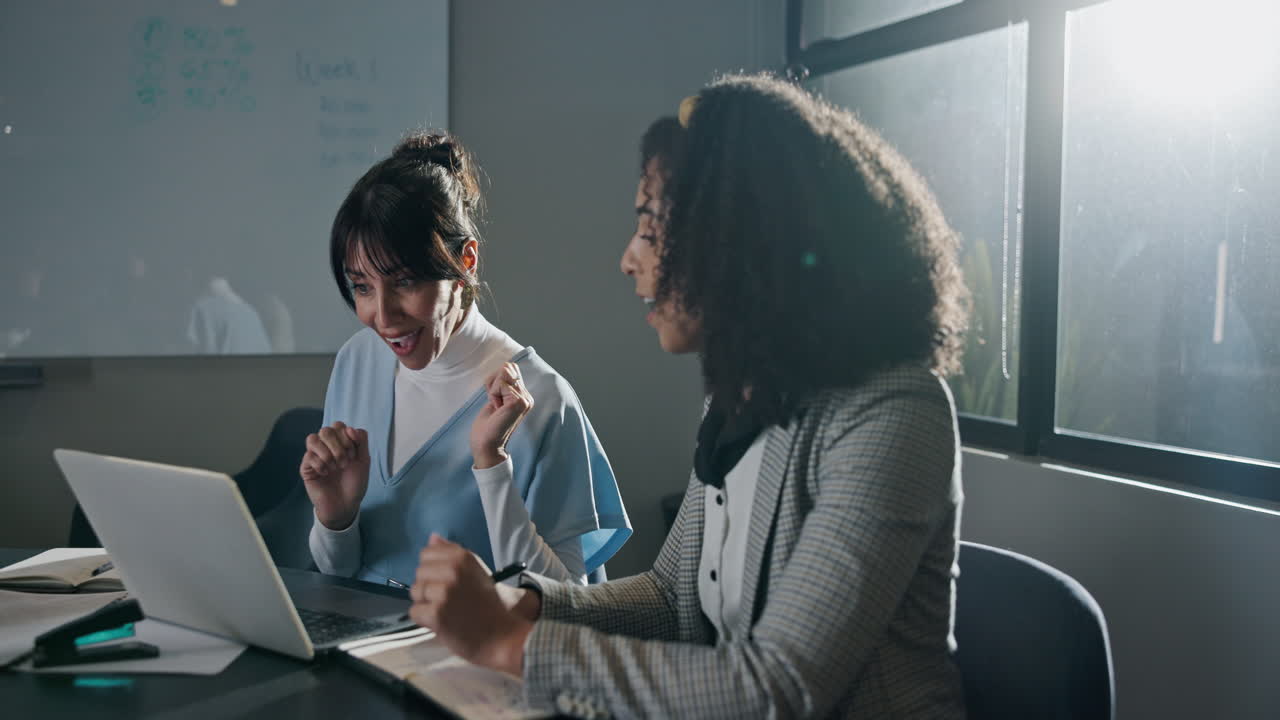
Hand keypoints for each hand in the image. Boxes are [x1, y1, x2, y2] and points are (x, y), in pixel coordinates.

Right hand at [300, 421, 369, 530]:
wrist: (346, 504)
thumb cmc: (355, 483)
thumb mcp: (364, 460)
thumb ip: (361, 441)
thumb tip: (349, 428)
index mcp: (340, 442)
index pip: (338, 426)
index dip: (347, 437)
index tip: (354, 454)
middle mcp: (326, 447)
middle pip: (325, 430)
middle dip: (338, 446)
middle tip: (345, 462)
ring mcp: (315, 456)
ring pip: (312, 438)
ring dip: (327, 453)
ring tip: (335, 467)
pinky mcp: (306, 468)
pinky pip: (308, 456)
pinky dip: (320, 465)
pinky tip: (326, 474)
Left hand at [410, 535, 533, 675]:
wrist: (503, 634)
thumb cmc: (488, 602)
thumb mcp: (474, 570)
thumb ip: (451, 553)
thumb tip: (432, 537)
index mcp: (462, 557)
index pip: (427, 553)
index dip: (433, 568)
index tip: (446, 580)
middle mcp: (452, 570)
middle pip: (419, 573)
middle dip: (429, 586)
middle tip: (448, 599)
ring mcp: (443, 592)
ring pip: (415, 592)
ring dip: (426, 603)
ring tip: (445, 610)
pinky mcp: (436, 614)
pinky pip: (415, 612)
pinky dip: (425, 619)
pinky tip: (442, 622)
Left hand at [470, 362, 533, 469]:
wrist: (486, 445)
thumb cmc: (487, 425)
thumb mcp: (495, 397)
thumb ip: (502, 382)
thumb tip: (507, 366)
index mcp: (523, 396)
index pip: (510, 368)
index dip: (496, 380)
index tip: (495, 399)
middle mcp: (527, 397)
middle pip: (508, 367)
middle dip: (494, 382)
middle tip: (495, 403)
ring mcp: (525, 399)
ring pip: (504, 373)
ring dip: (493, 389)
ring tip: (496, 407)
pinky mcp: (519, 401)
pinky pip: (501, 383)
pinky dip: (493, 394)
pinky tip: (497, 409)